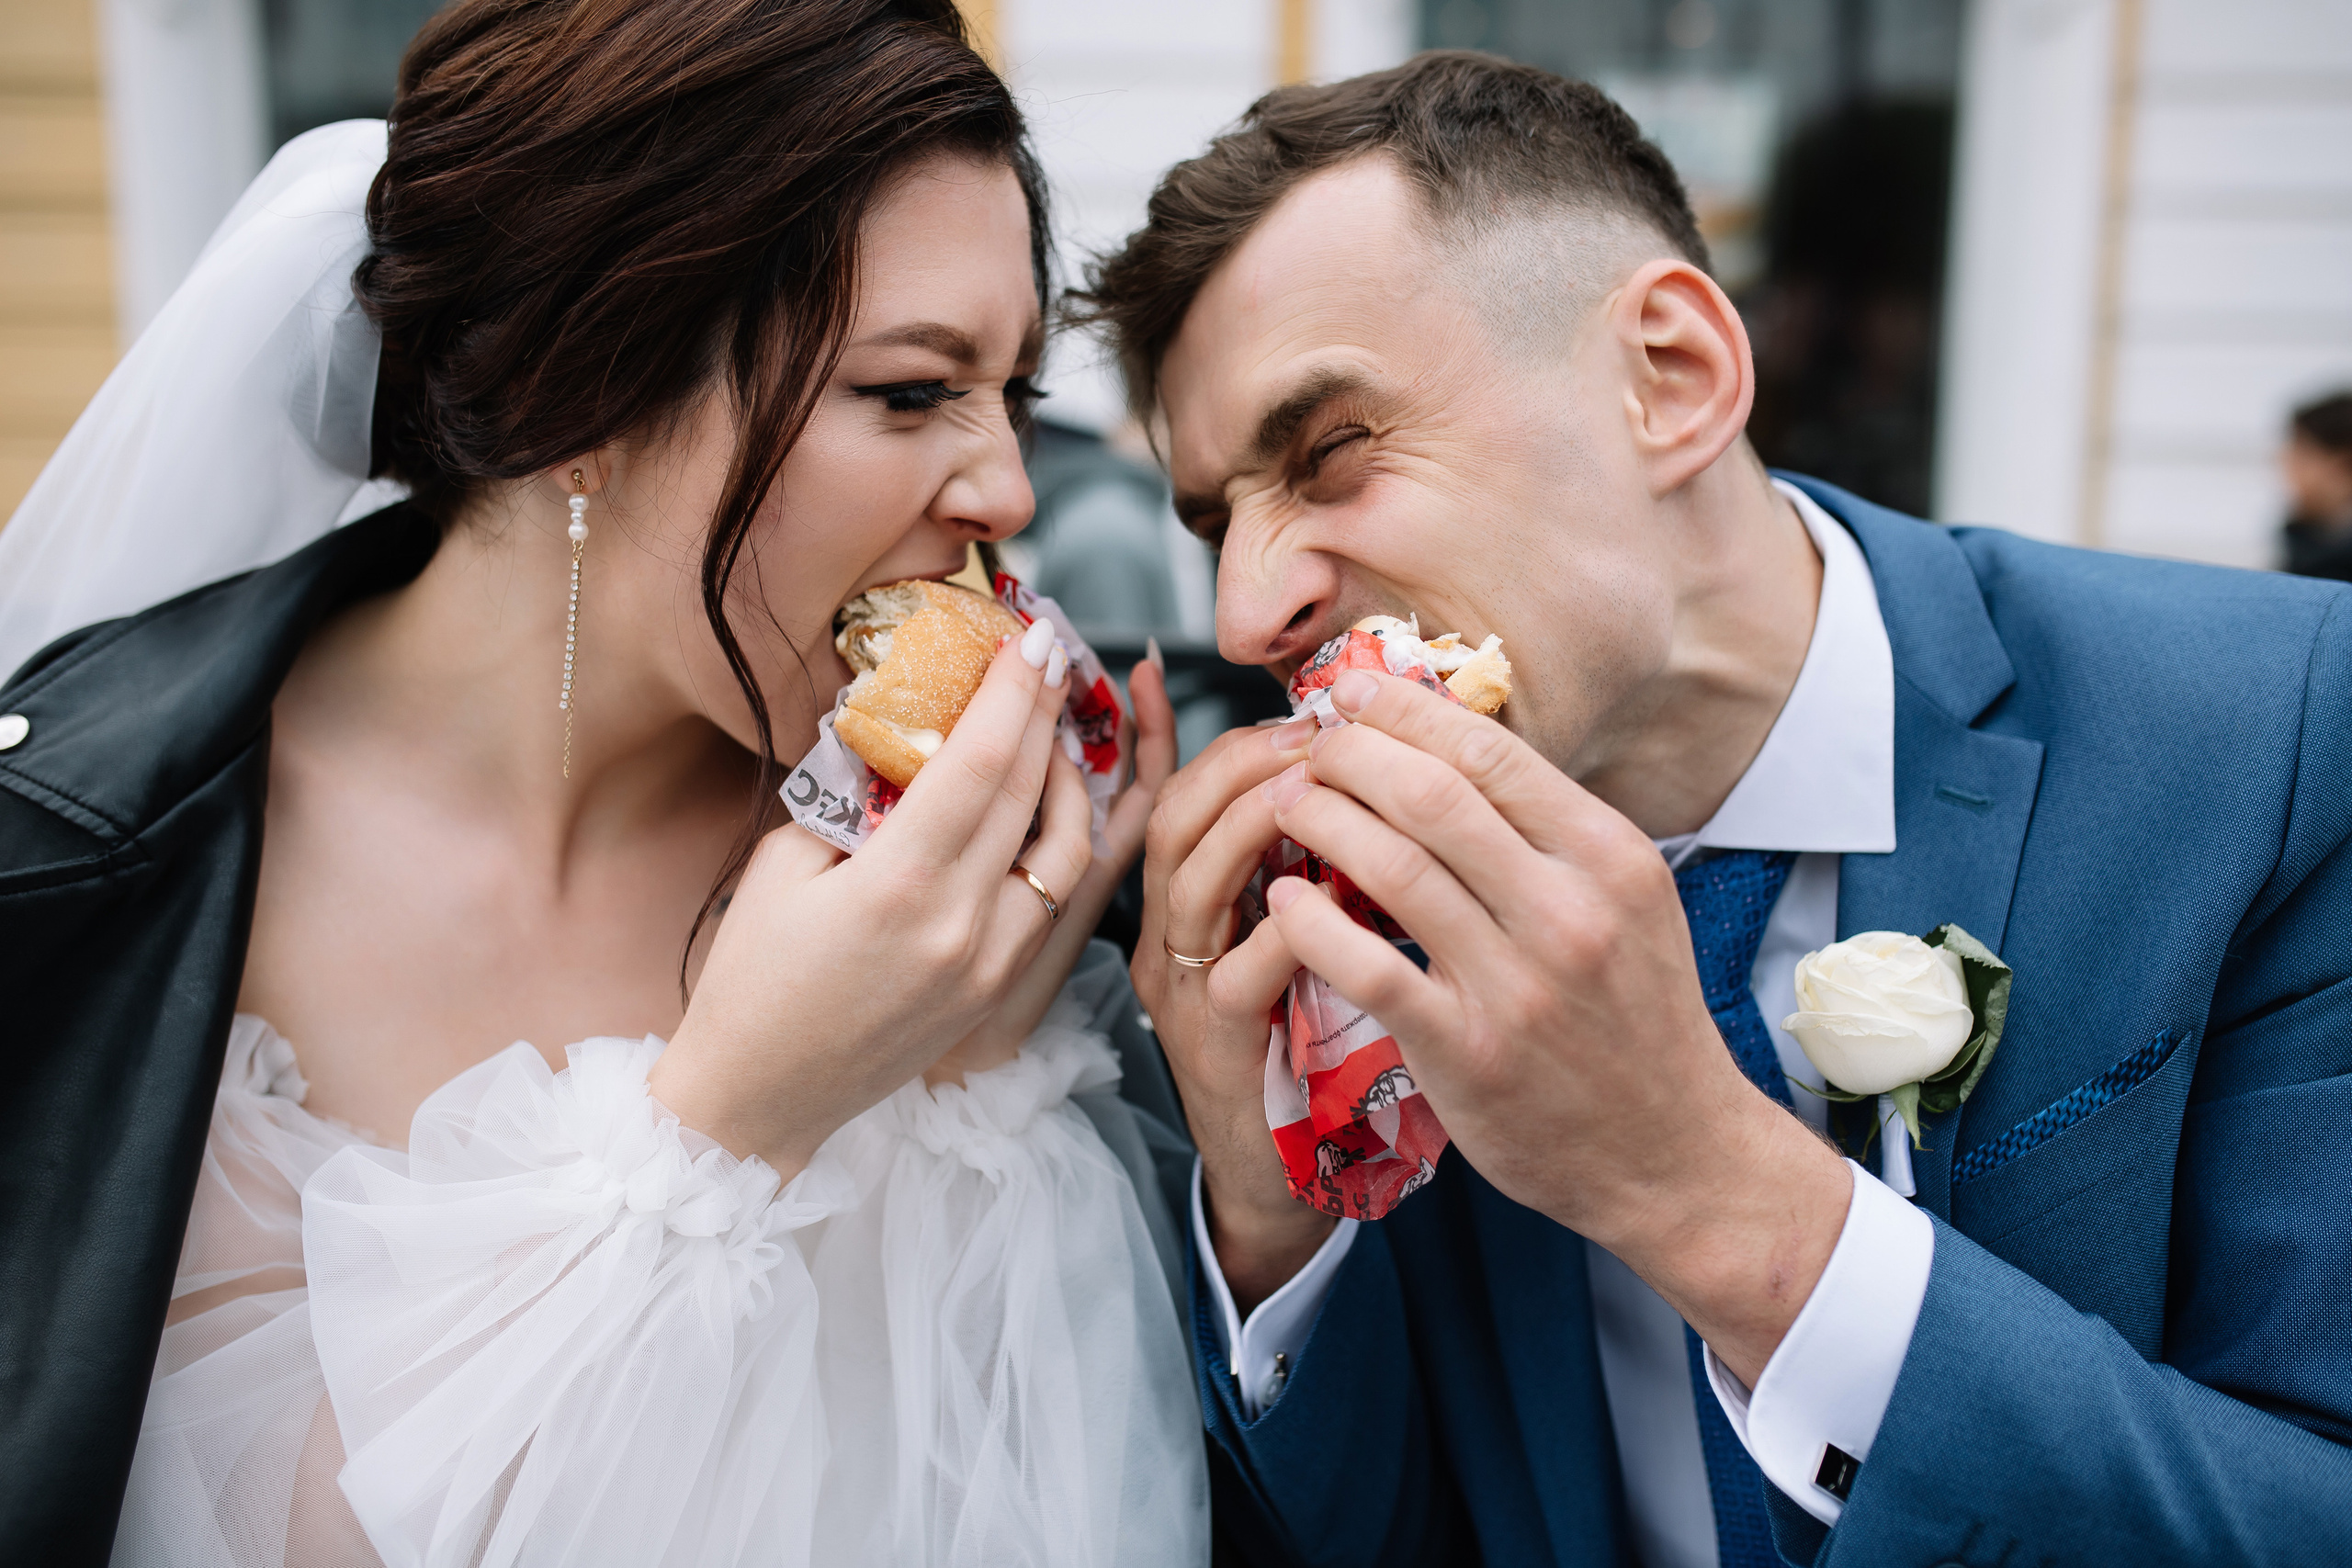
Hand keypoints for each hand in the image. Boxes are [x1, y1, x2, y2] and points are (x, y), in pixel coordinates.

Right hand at [652, 627, 1093, 1176]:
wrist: (761, 1099)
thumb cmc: (752, 982)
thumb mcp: (781, 867)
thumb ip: (847, 794)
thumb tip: (899, 729)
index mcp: (900, 887)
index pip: (982, 764)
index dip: (1015, 693)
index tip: (1034, 639)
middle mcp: (962, 927)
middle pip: (1032, 797)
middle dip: (1050, 716)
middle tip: (1053, 660)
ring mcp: (991, 967)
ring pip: (1069, 855)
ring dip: (1070, 786)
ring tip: (1050, 738)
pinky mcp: (1001, 993)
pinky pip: (1055, 905)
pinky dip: (1059, 848)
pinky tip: (1042, 814)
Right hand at [1133, 712, 1334, 1313]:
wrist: (1283, 1180)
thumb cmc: (1301, 1047)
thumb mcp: (1295, 935)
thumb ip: (1300, 863)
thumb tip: (1327, 775)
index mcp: (1182, 906)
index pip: (1176, 793)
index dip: (1219, 736)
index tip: (1296, 703)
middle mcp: (1168, 940)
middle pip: (1175, 820)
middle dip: (1244, 764)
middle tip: (1319, 734)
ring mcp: (1184, 993)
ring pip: (1193, 880)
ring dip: (1256, 824)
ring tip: (1321, 790)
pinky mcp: (1216, 1047)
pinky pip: (1241, 970)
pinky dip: (1290, 925)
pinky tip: (1337, 901)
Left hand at [1258, 669, 1850, 1384]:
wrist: (1675, 1153)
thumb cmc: (1638, 1018)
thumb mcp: (1626, 903)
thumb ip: (1549, 833)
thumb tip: (1450, 747)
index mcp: (1609, 857)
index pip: (1491, 753)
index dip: (1407, 713)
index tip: (1353, 694)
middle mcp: (1569, 911)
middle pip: (1432, 795)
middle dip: (1351, 755)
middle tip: (1306, 746)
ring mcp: (1517, 984)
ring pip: (1393, 867)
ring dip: (1322, 821)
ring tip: (1286, 804)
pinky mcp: (1467, 1052)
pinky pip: (1368, 967)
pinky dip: (1312, 923)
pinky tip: (1283, 900)